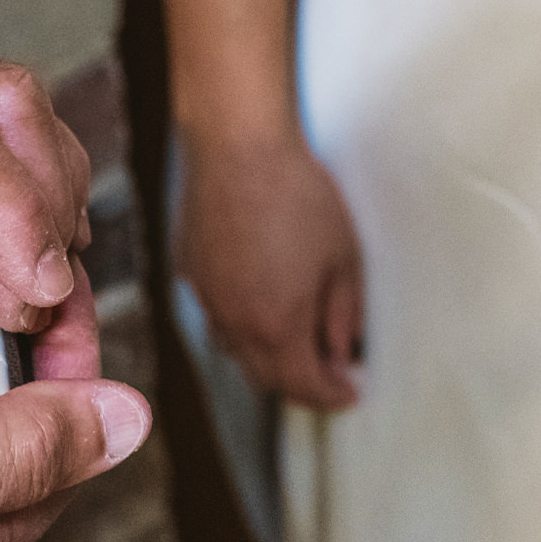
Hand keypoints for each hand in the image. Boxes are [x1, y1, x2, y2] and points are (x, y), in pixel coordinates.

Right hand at [177, 131, 361, 409]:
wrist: (238, 146)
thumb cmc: (298, 195)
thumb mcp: (344, 257)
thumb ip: (344, 315)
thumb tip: (343, 352)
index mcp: (277, 325)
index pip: (305, 386)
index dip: (332, 395)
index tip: (350, 392)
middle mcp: (234, 322)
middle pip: (266, 378)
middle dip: (299, 383)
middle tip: (328, 371)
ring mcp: (206, 298)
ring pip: (235, 350)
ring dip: (266, 355)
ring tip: (295, 338)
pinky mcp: (190, 271)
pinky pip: (216, 314)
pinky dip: (240, 321)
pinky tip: (259, 298)